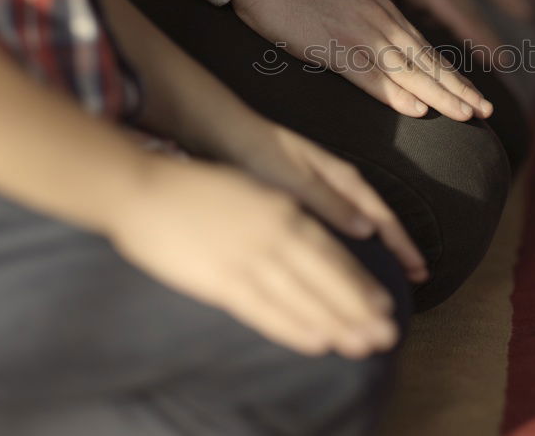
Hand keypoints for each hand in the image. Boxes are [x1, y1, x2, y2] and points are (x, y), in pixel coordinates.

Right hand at [107, 157, 398, 358]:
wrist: (146, 188)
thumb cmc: (202, 188)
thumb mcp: (258, 194)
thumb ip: (290, 218)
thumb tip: (327, 242)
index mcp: (285, 211)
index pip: (334, 254)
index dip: (360, 283)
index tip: (385, 304)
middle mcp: (275, 235)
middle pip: (327, 280)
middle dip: (359, 310)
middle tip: (387, 335)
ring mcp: (249, 259)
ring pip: (303, 299)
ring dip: (336, 324)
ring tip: (363, 345)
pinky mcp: (221, 280)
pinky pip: (266, 311)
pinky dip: (294, 328)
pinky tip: (317, 342)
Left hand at [230, 123, 427, 283]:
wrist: (228, 134)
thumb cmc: (260, 155)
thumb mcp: (295, 179)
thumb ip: (329, 202)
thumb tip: (370, 231)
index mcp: (342, 180)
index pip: (382, 217)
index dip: (402, 245)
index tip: (420, 270)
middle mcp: (340, 185)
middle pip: (378, 221)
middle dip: (398, 248)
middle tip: (418, 277)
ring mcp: (325, 190)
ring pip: (362, 224)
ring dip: (380, 247)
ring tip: (391, 272)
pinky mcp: (307, 197)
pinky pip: (341, 226)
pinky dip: (354, 243)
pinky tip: (349, 258)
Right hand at [232, 0, 492, 121]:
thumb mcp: (346, 6)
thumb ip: (368, 27)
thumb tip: (387, 56)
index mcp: (382, 14)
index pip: (426, 52)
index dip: (453, 77)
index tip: (475, 99)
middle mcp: (379, 22)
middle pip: (426, 62)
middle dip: (459, 89)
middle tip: (487, 112)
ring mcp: (358, 33)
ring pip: (407, 70)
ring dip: (439, 95)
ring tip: (466, 115)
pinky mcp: (332, 45)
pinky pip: (368, 74)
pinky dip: (394, 93)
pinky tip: (415, 109)